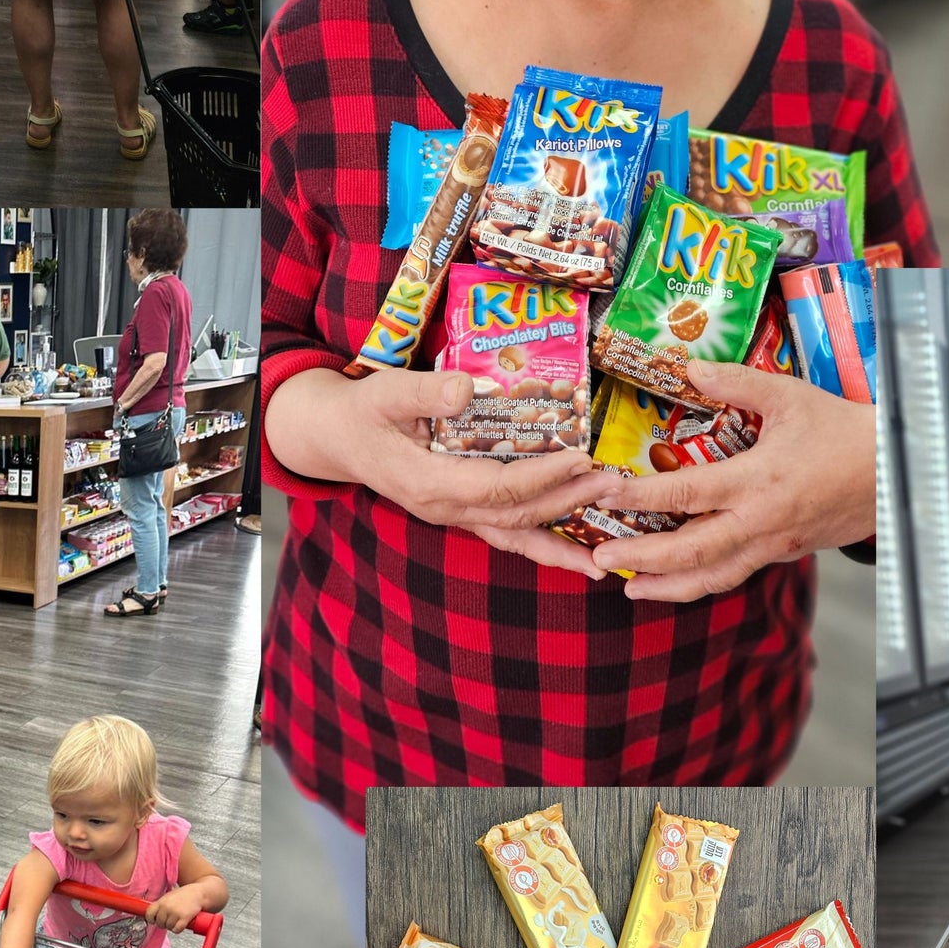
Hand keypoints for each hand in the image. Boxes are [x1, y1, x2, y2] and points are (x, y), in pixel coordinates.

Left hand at [145, 885, 202, 930]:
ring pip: (168, 927)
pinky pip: (176, 930)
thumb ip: (161, 905)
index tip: (155, 920)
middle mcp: (167, 907)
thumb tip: (154, 915)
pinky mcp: (184, 918)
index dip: (152, 919)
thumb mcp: (170, 896)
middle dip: (165, 923)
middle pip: (159, 923)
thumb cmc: (186, 894)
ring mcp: (175, 913)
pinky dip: (178, 929)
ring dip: (173, 926)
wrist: (200, 892)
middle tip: (171, 919)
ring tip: (178, 920)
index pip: (148, 914)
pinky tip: (182, 924)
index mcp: (161, 901)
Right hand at [283, 366, 621, 575]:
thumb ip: (422, 393)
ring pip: (515, 534)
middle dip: (568, 501)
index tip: (581, 459)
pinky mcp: (462, 512)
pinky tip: (579, 560)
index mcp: (428, 483)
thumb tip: (465, 387)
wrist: (335, 438)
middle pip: (516, 512)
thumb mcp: (384, 394)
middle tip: (613, 485)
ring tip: (606, 555)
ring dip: (561, 542)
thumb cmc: (362, 412)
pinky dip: (544, 547)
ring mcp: (454, 515)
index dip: (541, 476)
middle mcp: (445, 508)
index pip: (497, 486)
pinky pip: (508, 534)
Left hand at [591, 361, 878, 600]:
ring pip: (713, 577)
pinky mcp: (784, 554)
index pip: (685, 493)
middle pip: (690, 552)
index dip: (639, 496)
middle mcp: (761, 521)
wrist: (894, 472)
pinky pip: (735, 573)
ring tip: (630, 589)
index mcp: (758, 479)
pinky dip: (702, 582)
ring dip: (667, 586)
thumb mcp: (790, 397)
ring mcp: (773, 544)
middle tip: (602, 559)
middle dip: (641, 559)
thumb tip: (690, 369)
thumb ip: (736, 382)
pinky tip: (679, 581)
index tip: (605, 493)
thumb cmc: (843, 432)